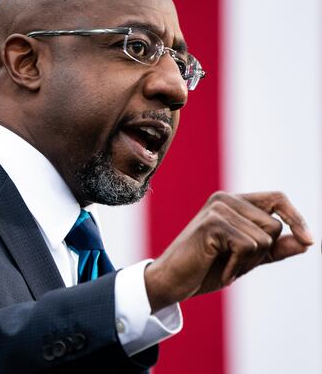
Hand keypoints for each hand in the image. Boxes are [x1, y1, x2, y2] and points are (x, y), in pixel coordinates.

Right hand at [144, 191, 313, 312]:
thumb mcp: (247, 259)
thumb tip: (306, 242)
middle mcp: (224, 199)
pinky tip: (220, 269)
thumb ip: (274, 249)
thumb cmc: (205, 268)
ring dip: (249, 261)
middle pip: (274, 224)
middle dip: (262, 252)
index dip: (297, 218)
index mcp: (233, 202)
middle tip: (234, 262)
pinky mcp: (212, 224)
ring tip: (224, 265)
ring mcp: (217, 209)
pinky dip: (238, 265)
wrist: (172, 282)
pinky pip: (249, 246)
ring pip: (264, 238)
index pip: (277, 199)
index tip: (309, 241)